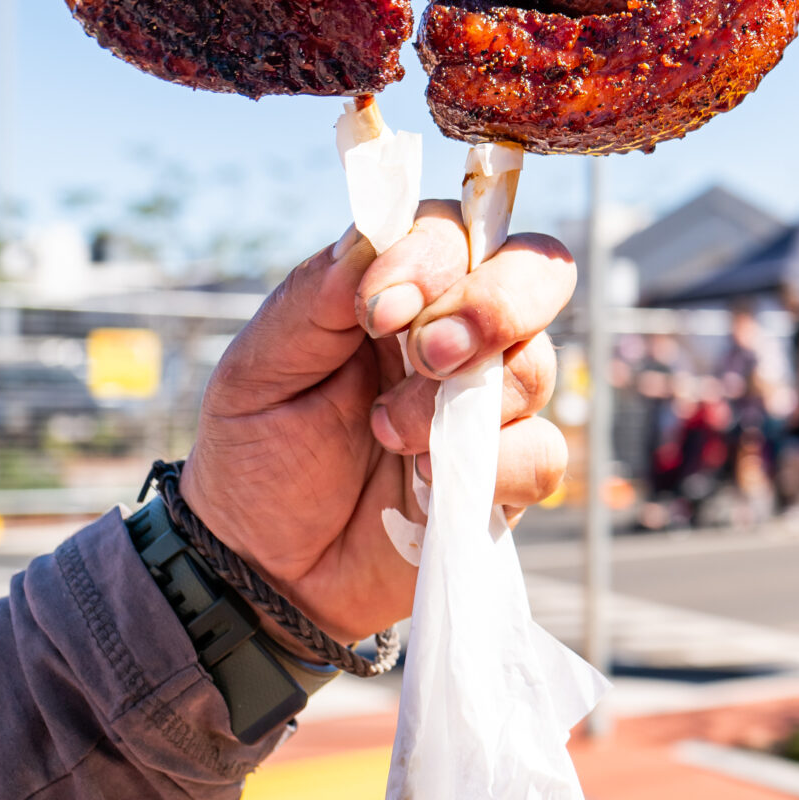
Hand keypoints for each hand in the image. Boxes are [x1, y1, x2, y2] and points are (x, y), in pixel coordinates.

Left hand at [180, 202, 575, 646]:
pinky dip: (490, 467)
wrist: (260, 569)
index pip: (458, 230)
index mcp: (403, 291)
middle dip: (494, 305)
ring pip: (539, 365)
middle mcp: (460, 336)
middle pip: (538, 273)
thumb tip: (371, 239)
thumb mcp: (258, 369)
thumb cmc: (257, 455)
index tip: (377, 306)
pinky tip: (423, 483)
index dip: (434, 255)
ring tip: (389, 435)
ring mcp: (490, 406)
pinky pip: (542, 454)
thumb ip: (313, 298)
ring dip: (463, 402)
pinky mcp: (507, 479)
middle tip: (428, 354)